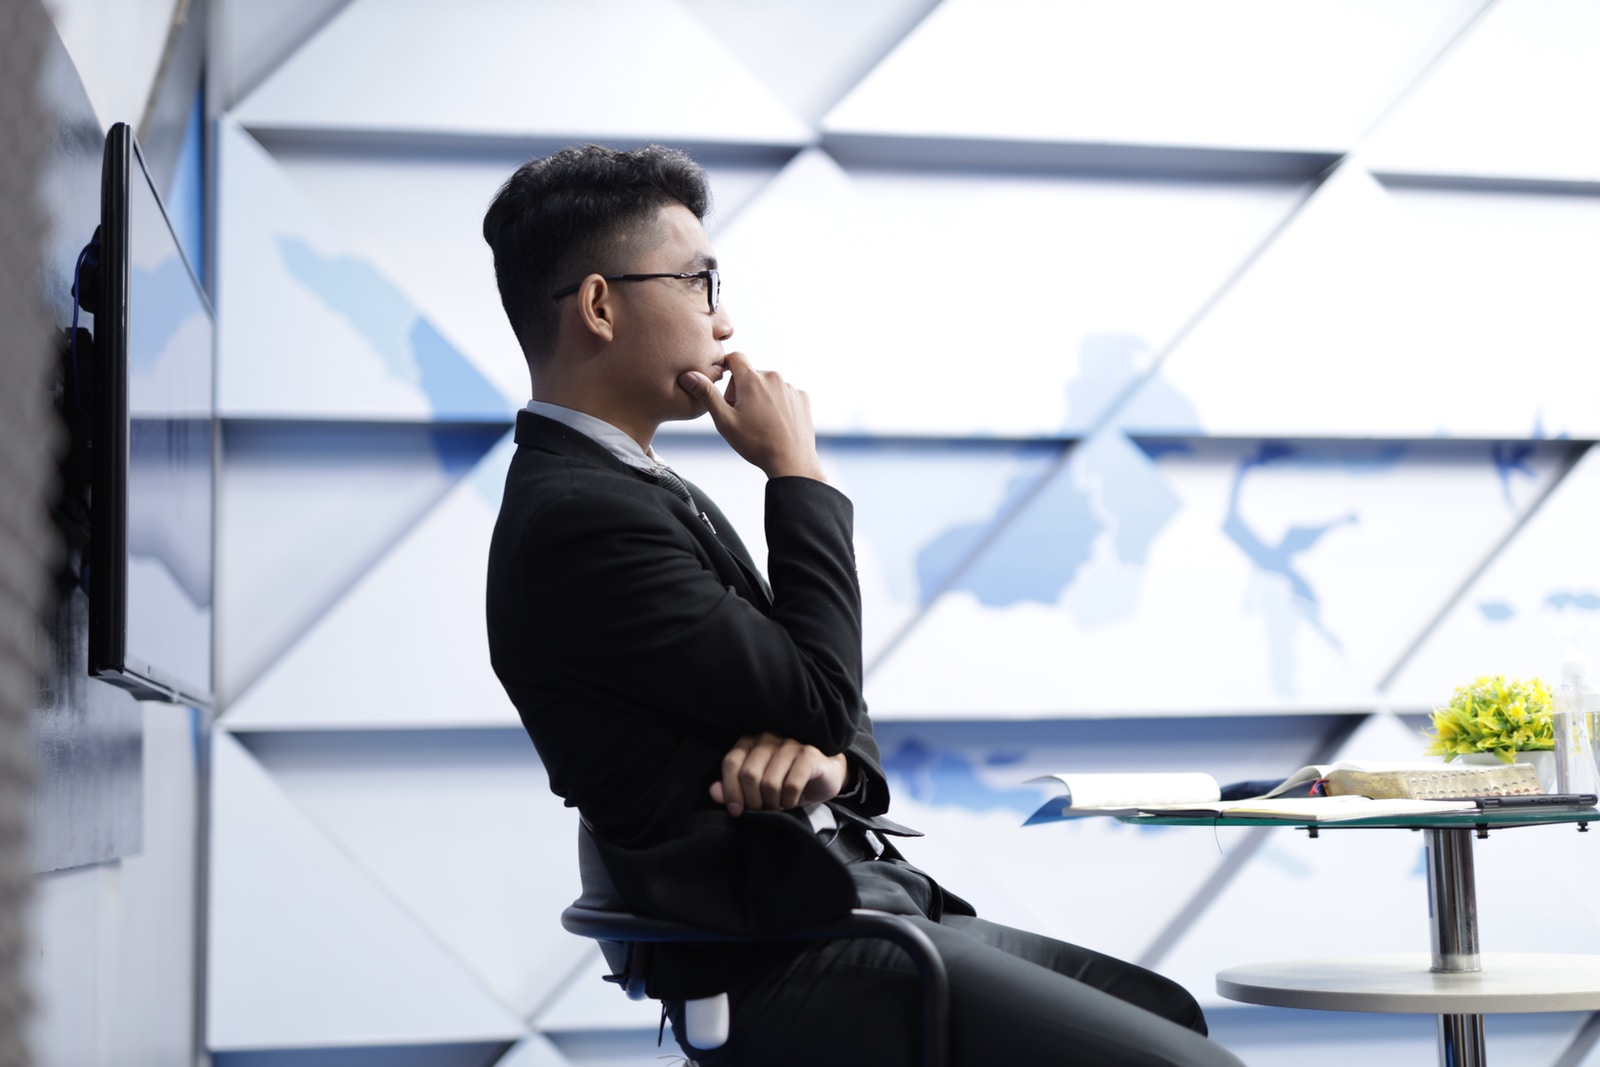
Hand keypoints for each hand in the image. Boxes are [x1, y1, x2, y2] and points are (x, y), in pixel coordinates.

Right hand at [678, 351, 825, 480]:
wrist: (791, 462)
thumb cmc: (756, 443)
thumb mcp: (724, 421)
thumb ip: (707, 394)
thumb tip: (689, 375)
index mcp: (752, 379)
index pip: (735, 357)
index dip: (726, 368)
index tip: (723, 385)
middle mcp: (773, 377)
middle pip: (750, 375)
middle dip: (742, 390)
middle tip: (740, 416)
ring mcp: (790, 387)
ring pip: (767, 385)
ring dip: (760, 397)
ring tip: (760, 423)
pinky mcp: (802, 398)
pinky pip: (784, 394)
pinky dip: (777, 404)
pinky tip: (775, 423)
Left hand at [710, 732, 848, 816]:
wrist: (824, 775)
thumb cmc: (785, 781)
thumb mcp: (757, 789)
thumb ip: (733, 788)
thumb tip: (713, 792)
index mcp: (750, 742)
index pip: (731, 763)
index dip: (730, 790)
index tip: (737, 811)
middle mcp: (768, 737)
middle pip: (749, 774)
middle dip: (754, 801)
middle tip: (763, 810)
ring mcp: (790, 743)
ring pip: (770, 782)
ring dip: (773, 803)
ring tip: (778, 806)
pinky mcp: (809, 753)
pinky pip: (791, 784)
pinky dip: (789, 800)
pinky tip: (791, 801)